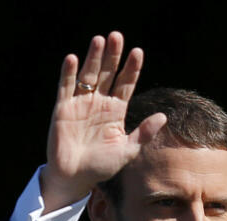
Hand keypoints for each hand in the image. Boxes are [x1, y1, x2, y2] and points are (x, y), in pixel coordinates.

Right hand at [41, 32, 166, 212]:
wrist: (75, 178)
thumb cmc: (102, 166)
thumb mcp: (127, 150)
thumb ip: (143, 133)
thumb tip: (163, 117)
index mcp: (116, 111)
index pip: (125, 84)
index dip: (131, 69)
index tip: (138, 52)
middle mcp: (99, 103)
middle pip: (107, 74)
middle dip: (112, 56)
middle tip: (117, 36)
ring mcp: (81, 104)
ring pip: (88, 76)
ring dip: (93, 58)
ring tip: (99, 40)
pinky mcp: (63, 109)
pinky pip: (66, 88)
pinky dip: (68, 74)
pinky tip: (73, 59)